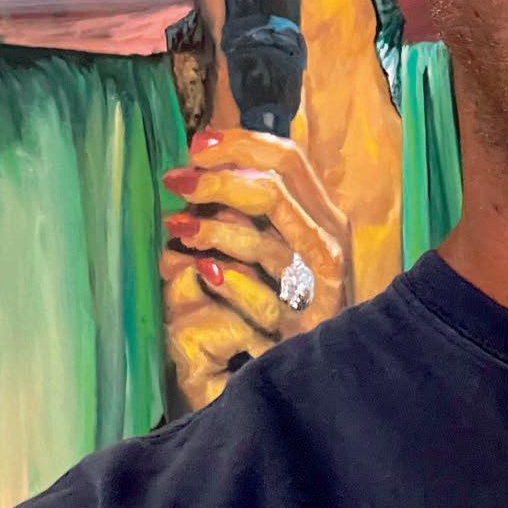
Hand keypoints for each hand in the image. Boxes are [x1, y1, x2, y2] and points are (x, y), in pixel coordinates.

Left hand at [160, 128, 351, 408]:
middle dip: (219, 178)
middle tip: (176, 182)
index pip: (288, 157)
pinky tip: (203, 271)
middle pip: (276, 187)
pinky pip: (264, 299)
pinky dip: (231, 283)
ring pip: (264, 240)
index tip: (196, 146)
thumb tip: (208, 156)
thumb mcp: (282, 241)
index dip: (240, 144)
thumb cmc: (294, 297)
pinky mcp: (307, 323)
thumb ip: (260, 204)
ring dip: (213, 230)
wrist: (328, 363)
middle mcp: (330, 239)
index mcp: (325, 212)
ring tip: (178, 228)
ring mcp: (321, 283)